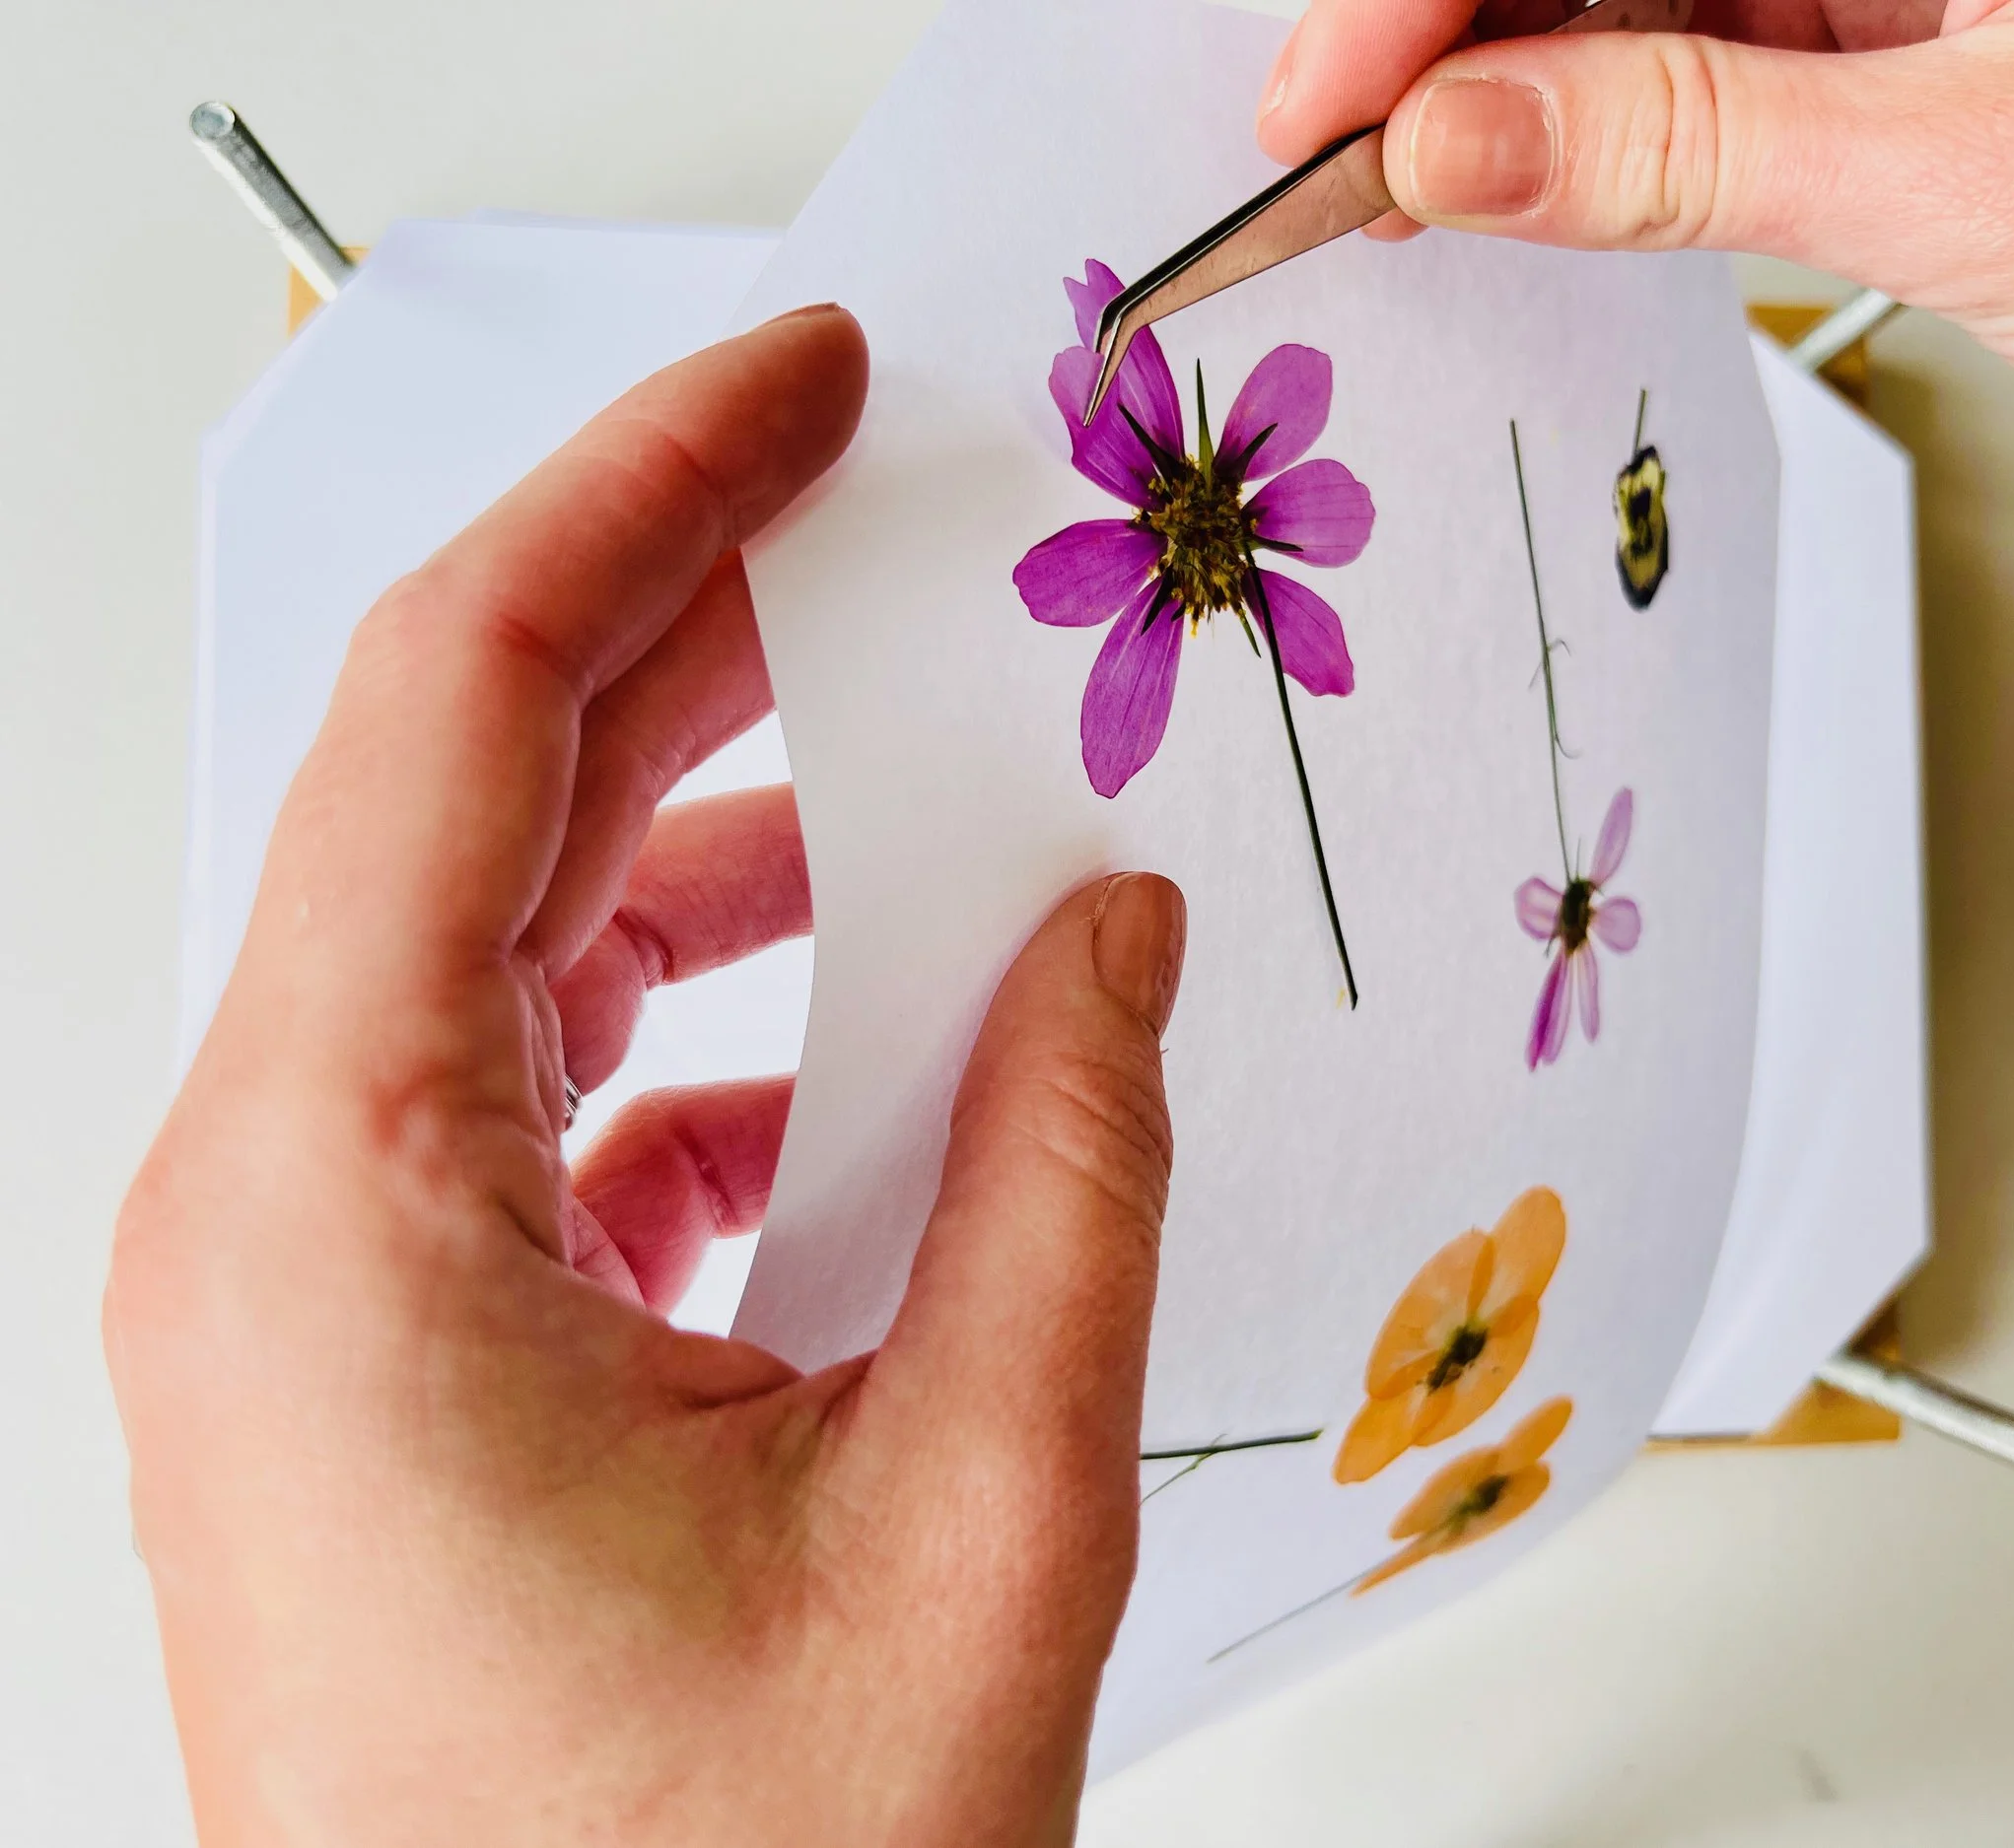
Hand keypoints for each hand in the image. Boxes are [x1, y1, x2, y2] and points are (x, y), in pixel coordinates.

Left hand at [105, 308, 1187, 1845]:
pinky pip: (542, 1116)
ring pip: (506, 961)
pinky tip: (878, 1068)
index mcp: (338, 1210)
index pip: (463, 712)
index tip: (794, 381)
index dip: (641, 495)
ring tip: (928, 805)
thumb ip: (1067, 1174)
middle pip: (471, 803)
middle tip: (877, 518)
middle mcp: (271, 1225)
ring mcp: (315, 1302)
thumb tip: (1115, 941)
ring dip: (714, 860)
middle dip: (686, 634)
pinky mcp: (392, 1372)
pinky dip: (707, 1047)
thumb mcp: (974, 1518)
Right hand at [1258, 0, 2013, 458]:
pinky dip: (1602, 127)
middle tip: (1327, 170)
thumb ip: (1689, 151)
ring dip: (1506, 86)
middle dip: (1446, 35)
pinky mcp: (1911, 32)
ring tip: (1394, 194)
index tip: (1323, 108)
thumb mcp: (1976, 181)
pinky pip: (1707, 55)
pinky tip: (1520, 179)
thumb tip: (1458, 137)